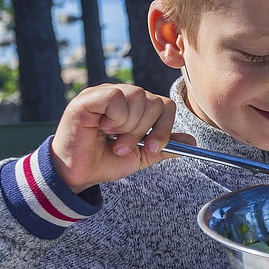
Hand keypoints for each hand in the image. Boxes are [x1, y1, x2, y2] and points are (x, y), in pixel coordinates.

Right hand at [50, 83, 194, 192]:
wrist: (77, 174)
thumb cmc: (105, 162)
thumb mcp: (141, 156)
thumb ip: (164, 146)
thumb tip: (192, 142)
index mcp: (136, 107)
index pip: (166, 105)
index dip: (163, 128)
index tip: (151, 147)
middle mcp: (123, 95)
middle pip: (155, 101)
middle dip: (143, 131)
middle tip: (123, 147)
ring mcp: (105, 93)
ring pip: (138, 96)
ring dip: (128, 127)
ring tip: (112, 139)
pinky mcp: (89, 98)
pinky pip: (116, 97)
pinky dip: (115, 117)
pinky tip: (102, 127)